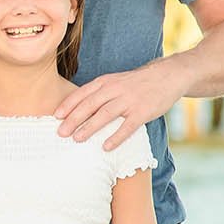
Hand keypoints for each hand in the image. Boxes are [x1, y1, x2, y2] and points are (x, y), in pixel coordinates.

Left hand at [56, 59, 184, 148]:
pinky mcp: (142, 112)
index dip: (68, 105)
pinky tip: (105, 147)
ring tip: (77, 139)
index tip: (55, 117)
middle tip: (61, 132)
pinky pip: (127, 127)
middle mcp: (115, 90)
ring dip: (89, 128)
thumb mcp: (115, 81)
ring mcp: (129, 101)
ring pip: (105, 115)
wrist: (168, 76)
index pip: (82, 93)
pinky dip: (115, 137)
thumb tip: (76, 109)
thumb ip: (98, 92)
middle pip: (90, 105)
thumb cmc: (136, 83)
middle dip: (73, 119)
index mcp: (106, 82)